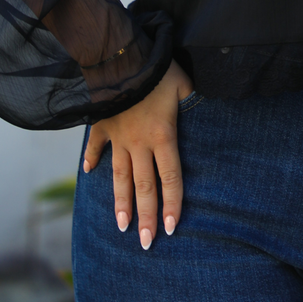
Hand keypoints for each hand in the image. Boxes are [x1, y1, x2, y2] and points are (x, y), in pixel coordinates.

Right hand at [82, 59, 193, 249]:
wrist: (119, 58)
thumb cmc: (157, 70)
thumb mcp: (185, 85)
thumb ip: (195, 102)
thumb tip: (213, 110)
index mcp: (163, 136)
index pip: (170, 178)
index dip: (173, 204)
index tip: (172, 229)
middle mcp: (139, 143)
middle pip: (144, 187)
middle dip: (145, 217)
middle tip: (146, 243)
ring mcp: (117, 136)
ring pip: (120, 176)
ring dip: (121, 202)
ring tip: (121, 226)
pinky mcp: (101, 124)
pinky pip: (95, 146)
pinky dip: (92, 159)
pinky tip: (89, 174)